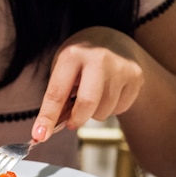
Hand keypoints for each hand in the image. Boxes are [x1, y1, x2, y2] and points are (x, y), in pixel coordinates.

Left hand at [32, 26, 143, 140]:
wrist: (111, 41)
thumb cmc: (80, 61)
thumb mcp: (62, 71)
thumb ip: (57, 99)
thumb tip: (46, 131)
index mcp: (73, 55)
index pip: (57, 93)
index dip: (47, 118)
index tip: (40, 136)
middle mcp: (99, 58)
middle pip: (87, 104)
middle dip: (76, 120)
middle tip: (71, 121)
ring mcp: (120, 67)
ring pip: (103, 112)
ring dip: (93, 113)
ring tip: (93, 96)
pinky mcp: (136, 77)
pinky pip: (119, 110)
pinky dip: (109, 108)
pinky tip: (108, 93)